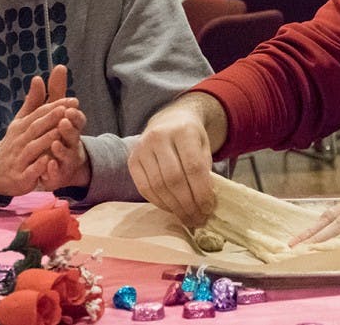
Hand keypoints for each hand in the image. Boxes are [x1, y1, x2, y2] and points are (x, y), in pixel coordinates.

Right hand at [0, 66, 82, 196]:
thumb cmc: (15, 143)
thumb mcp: (22, 122)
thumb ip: (33, 102)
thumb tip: (38, 78)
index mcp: (21, 126)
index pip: (39, 113)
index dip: (55, 106)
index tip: (73, 100)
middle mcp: (19, 140)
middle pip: (35, 127)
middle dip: (51, 118)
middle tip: (67, 110)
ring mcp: (19, 159)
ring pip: (33, 148)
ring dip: (46, 139)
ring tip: (61, 131)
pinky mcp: (21, 177)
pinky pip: (30, 171)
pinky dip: (38, 166)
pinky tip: (48, 160)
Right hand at [127, 92, 225, 226]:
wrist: (169, 120)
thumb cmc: (191, 137)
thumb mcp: (204, 146)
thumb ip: (205, 170)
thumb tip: (205, 203)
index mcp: (183, 130)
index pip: (193, 167)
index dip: (201, 191)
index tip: (208, 208)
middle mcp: (159, 137)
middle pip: (174, 179)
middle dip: (187, 204)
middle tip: (198, 219)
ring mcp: (142, 148)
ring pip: (158, 186)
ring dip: (174, 207)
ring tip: (187, 218)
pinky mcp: (132, 160)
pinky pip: (144, 188)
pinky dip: (159, 203)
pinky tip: (172, 209)